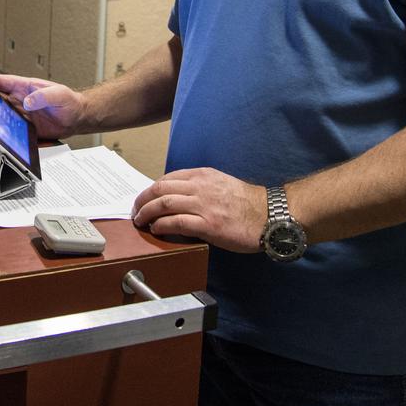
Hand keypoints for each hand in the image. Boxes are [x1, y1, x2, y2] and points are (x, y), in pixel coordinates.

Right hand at [0, 74, 84, 140]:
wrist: (77, 118)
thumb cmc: (69, 101)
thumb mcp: (58, 95)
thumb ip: (43, 96)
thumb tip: (28, 101)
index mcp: (25, 87)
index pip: (3, 81)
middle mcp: (20, 100)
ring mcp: (21, 114)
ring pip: (0, 115)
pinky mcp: (24, 128)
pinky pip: (10, 129)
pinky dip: (3, 132)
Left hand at [131, 168, 265, 252]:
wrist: (270, 215)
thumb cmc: (247, 203)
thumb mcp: (221, 184)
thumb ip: (200, 187)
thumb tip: (179, 198)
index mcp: (203, 175)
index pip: (168, 178)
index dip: (151, 189)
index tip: (144, 199)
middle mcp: (201, 187)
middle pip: (160, 188)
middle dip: (142, 200)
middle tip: (135, 211)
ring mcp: (204, 205)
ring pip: (164, 203)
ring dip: (147, 212)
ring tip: (140, 221)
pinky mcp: (208, 224)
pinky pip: (176, 222)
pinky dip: (161, 225)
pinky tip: (156, 229)